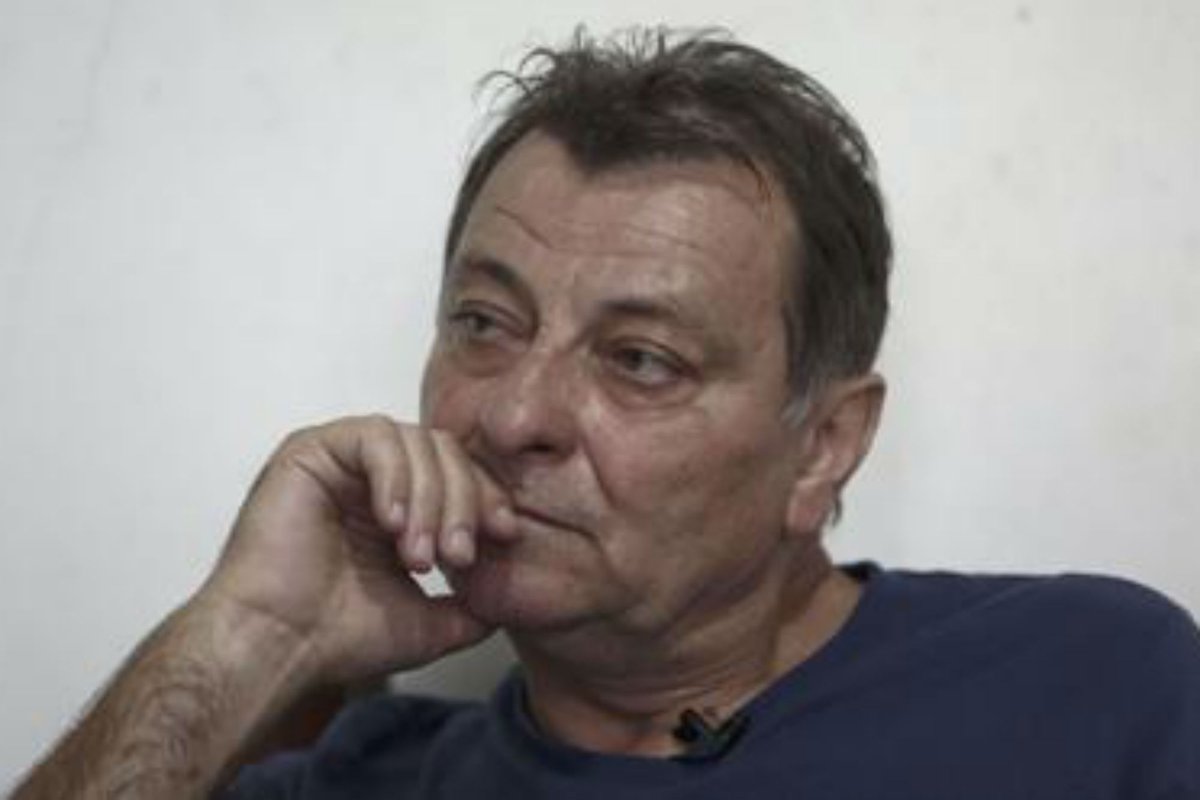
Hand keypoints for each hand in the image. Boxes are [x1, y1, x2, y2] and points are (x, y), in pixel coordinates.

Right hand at [201, 414, 517, 685]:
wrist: (280, 646)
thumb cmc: (339, 637)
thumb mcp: (428, 622)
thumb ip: (471, 606)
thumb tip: (510, 601)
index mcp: (397, 507)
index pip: (460, 476)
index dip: (487, 498)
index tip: (505, 534)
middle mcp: (370, 479)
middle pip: (445, 453)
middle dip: (463, 502)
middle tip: (458, 556)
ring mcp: (341, 461)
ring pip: (416, 442)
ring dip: (430, 497)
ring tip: (418, 555)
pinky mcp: (311, 450)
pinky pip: (374, 437)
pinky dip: (395, 476)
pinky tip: (392, 524)